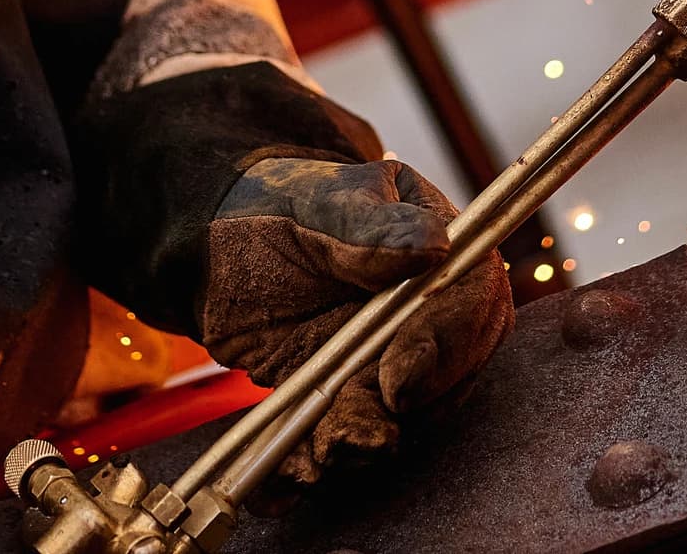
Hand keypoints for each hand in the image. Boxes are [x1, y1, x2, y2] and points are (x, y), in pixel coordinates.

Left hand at [199, 156, 513, 485]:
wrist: (213, 248)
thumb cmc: (273, 208)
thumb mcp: (316, 207)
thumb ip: (369, 227)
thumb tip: (434, 246)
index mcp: (437, 241)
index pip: (473, 296)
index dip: (445, 344)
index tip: (399, 378)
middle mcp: (429, 305)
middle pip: (455, 366)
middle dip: (412, 403)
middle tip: (360, 423)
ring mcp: (392, 353)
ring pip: (406, 412)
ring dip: (365, 437)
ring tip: (320, 453)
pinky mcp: (353, 391)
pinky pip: (352, 432)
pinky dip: (319, 458)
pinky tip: (288, 478)